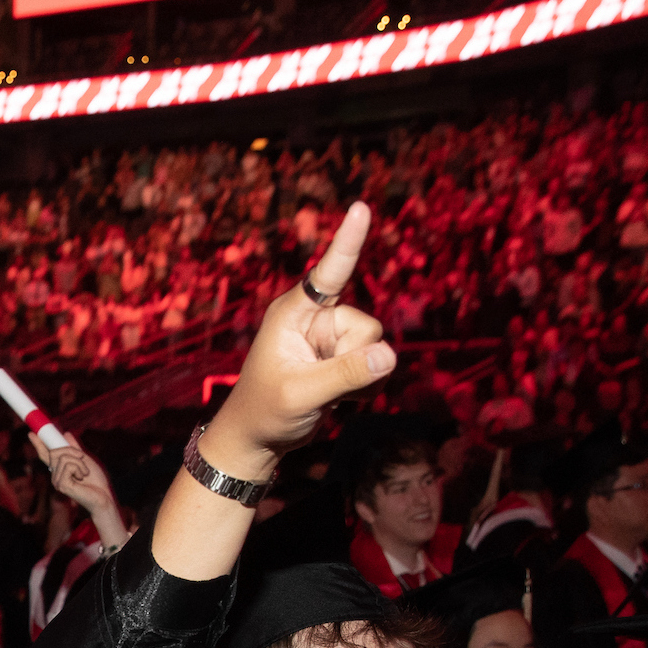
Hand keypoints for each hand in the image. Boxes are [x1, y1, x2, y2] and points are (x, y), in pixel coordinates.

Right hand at [31, 432, 121, 531]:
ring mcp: (57, 481)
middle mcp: (55, 475)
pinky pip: (68, 466)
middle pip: (55, 452)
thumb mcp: (85, 459)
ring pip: (63, 458)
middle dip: (72, 451)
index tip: (31, 434)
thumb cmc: (95, 481)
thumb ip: (75, 448)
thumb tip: (65, 434)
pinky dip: (79, 468)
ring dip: (79, 462)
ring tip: (85, 473)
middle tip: (83, 457)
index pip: (45, 455)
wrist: (104, 495)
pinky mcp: (61, 485)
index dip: (38, 444)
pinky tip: (82, 478)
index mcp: (59, 469)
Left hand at [210, 201, 395, 467]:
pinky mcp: (343, 357)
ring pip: (376, 346)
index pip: (327, 273)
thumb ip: (345, 375)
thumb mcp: (301, 393)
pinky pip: (377, 365)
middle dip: (355, 360)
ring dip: (361, 378)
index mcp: (293, 313)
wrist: (258, 439)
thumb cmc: (266, 411)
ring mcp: (331, 337)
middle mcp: (315, 317)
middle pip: (367, 326)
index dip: (347, 241)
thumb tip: (389, 355)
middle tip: (321, 385)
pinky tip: (338, 399)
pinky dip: (365, 387)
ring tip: (326, 394)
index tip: (360, 208)